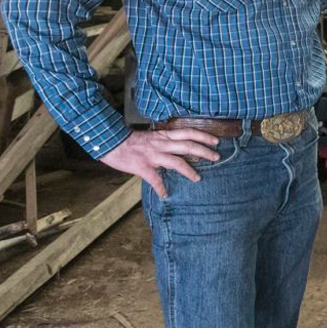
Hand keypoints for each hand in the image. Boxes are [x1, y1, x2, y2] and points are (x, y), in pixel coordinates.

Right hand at [99, 129, 220, 198]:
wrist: (110, 140)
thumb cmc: (129, 140)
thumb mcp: (151, 136)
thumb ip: (164, 141)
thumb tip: (177, 148)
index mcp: (164, 136)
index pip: (188, 132)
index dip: (203, 136)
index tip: (216, 140)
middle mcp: (161, 144)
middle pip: (188, 146)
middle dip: (205, 151)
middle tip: (217, 157)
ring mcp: (153, 155)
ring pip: (177, 162)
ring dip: (189, 171)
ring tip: (198, 178)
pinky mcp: (143, 166)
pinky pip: (155, 179)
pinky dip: (161, 188)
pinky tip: (165, 195)